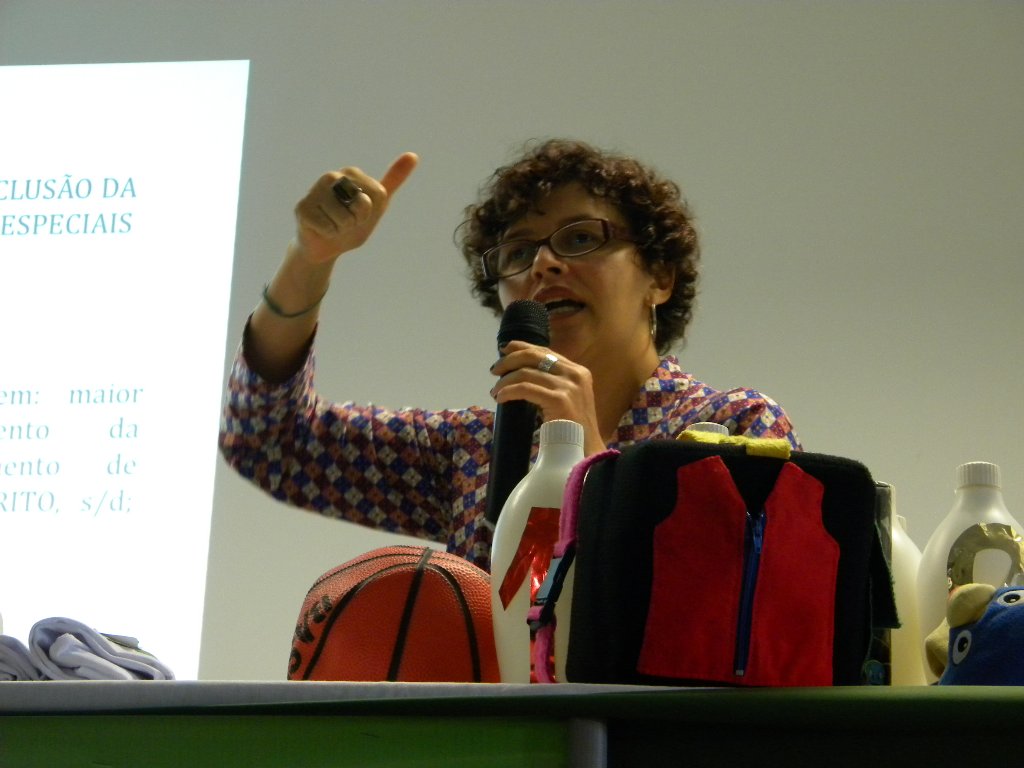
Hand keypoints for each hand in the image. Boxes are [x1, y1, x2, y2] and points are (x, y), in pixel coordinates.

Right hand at [292, 152, 418, 263]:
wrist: (325, 246)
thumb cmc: (352, 224)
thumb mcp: (378, 203)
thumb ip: (393, 180)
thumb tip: (413, 155)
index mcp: (352, 173)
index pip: (377, 198)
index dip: (370, 214)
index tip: (360, 215)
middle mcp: (332, 177)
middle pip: (363, 206)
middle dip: (357, 221)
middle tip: (346, 222)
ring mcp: (315, 191)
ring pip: (345, 219)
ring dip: (342, 229)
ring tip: (333, 225)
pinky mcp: (302, 208)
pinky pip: (329, 228)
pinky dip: (328, 235)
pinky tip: (320, 230)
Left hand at [490, 341, 605, 454]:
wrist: (586, 452)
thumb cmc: (573, 430)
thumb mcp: (567, 398)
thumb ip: (552, 383)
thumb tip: (522, 372)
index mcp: (578, 371)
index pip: (546, 351)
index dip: (522, 347)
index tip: (505, 350)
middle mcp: (575, 374)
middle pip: (534, 356)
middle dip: (510, 360)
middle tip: (494, 371)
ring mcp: (568, 387)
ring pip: (526, 373)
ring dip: (505, 381)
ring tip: (495, 391)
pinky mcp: (560, 400)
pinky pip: (525, 389)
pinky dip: (508, 391)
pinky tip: (500, 398)